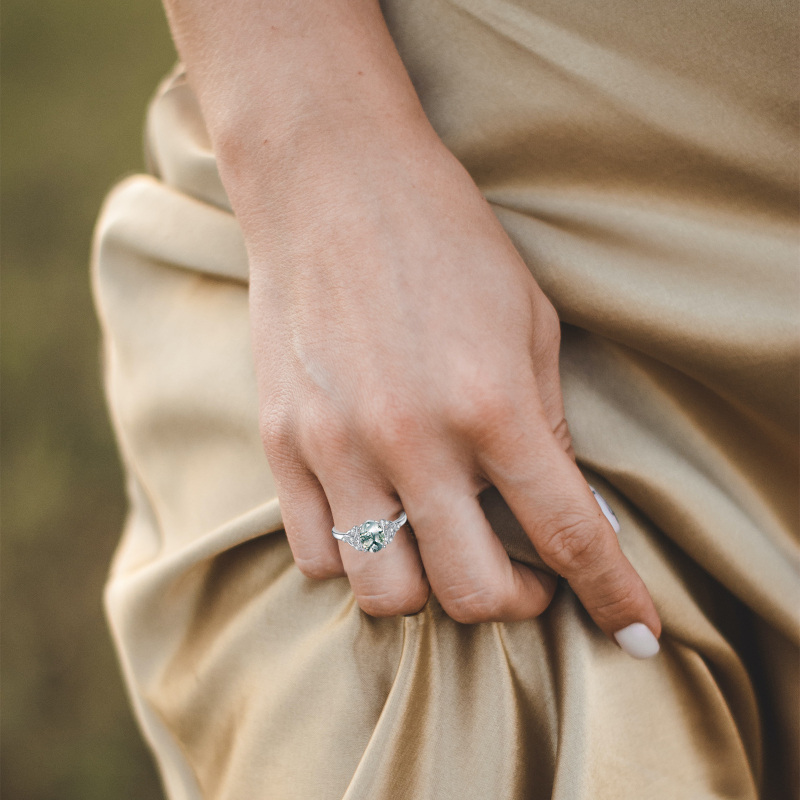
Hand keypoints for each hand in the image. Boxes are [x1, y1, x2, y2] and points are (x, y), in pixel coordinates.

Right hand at [163, 0, 659, 651]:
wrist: (331, 182)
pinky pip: (315, 554)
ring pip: (386, 595)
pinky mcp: (282, 444)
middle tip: (523, 575)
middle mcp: (413, 441)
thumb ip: (545, 423)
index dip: (613, 596)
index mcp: (492, 405)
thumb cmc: (444, 238)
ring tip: (440, 549)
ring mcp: (337, 447)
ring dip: (428, 590)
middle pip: (472, 592)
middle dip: (515, 602)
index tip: (634, 633)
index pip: (569, 534)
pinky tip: (375, 519)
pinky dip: (355, 559)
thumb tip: (566, 504)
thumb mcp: (527, 320)